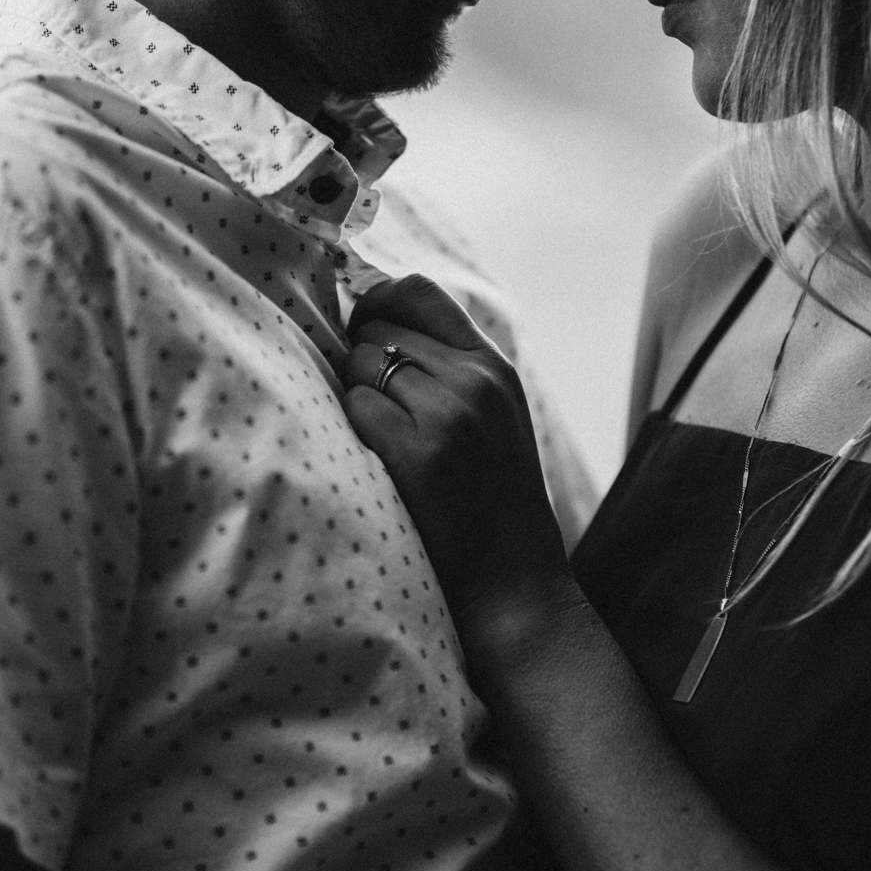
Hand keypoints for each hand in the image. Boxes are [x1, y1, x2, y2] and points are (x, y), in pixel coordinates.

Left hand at [339, 275, 569, 627]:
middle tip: (375, 409)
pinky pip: (355, 406)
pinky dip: (354, 428)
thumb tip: (373, 320)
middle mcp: (473, 379)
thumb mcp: (494, 416)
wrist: (516, 580)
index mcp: (493, 366)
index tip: (360, 327)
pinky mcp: (419, 452)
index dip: (376, 300)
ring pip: (361, 364)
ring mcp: (448, 414)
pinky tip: (376, 460)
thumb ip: (451, 368)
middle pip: (378, 328)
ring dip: (355, 396)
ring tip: (381, 439)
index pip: (420, 291)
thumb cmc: (493, 501)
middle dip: (361, 360)